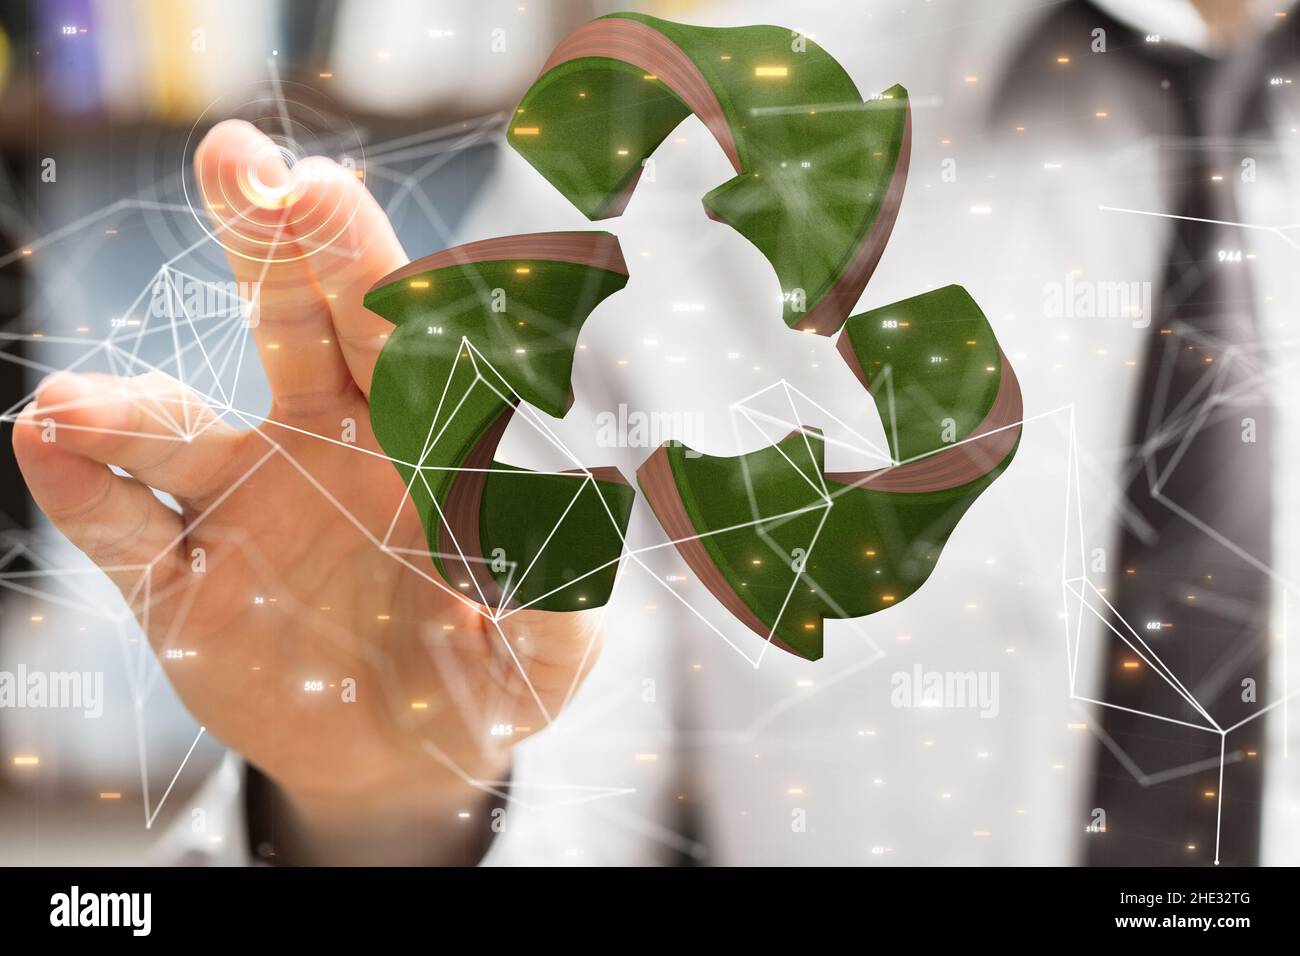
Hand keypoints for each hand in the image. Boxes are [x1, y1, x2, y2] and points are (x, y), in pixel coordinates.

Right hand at [12, 121, 602, 863]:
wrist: (402, 754)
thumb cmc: (488, 678)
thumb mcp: (540, 653)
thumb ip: (558, 600)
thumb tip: (585, 519)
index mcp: (420, 440)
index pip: (399, 338)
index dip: (366, 267)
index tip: (326, 189)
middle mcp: (324, 444)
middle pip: (294, 329)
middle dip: (269, 247)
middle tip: (237, 160)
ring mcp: (245, 507)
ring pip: (180, 432)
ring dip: (128, 412)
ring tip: (77, 407)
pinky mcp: (182, 583)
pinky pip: (124, 533)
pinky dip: (82, 493)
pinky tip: (43, 445)